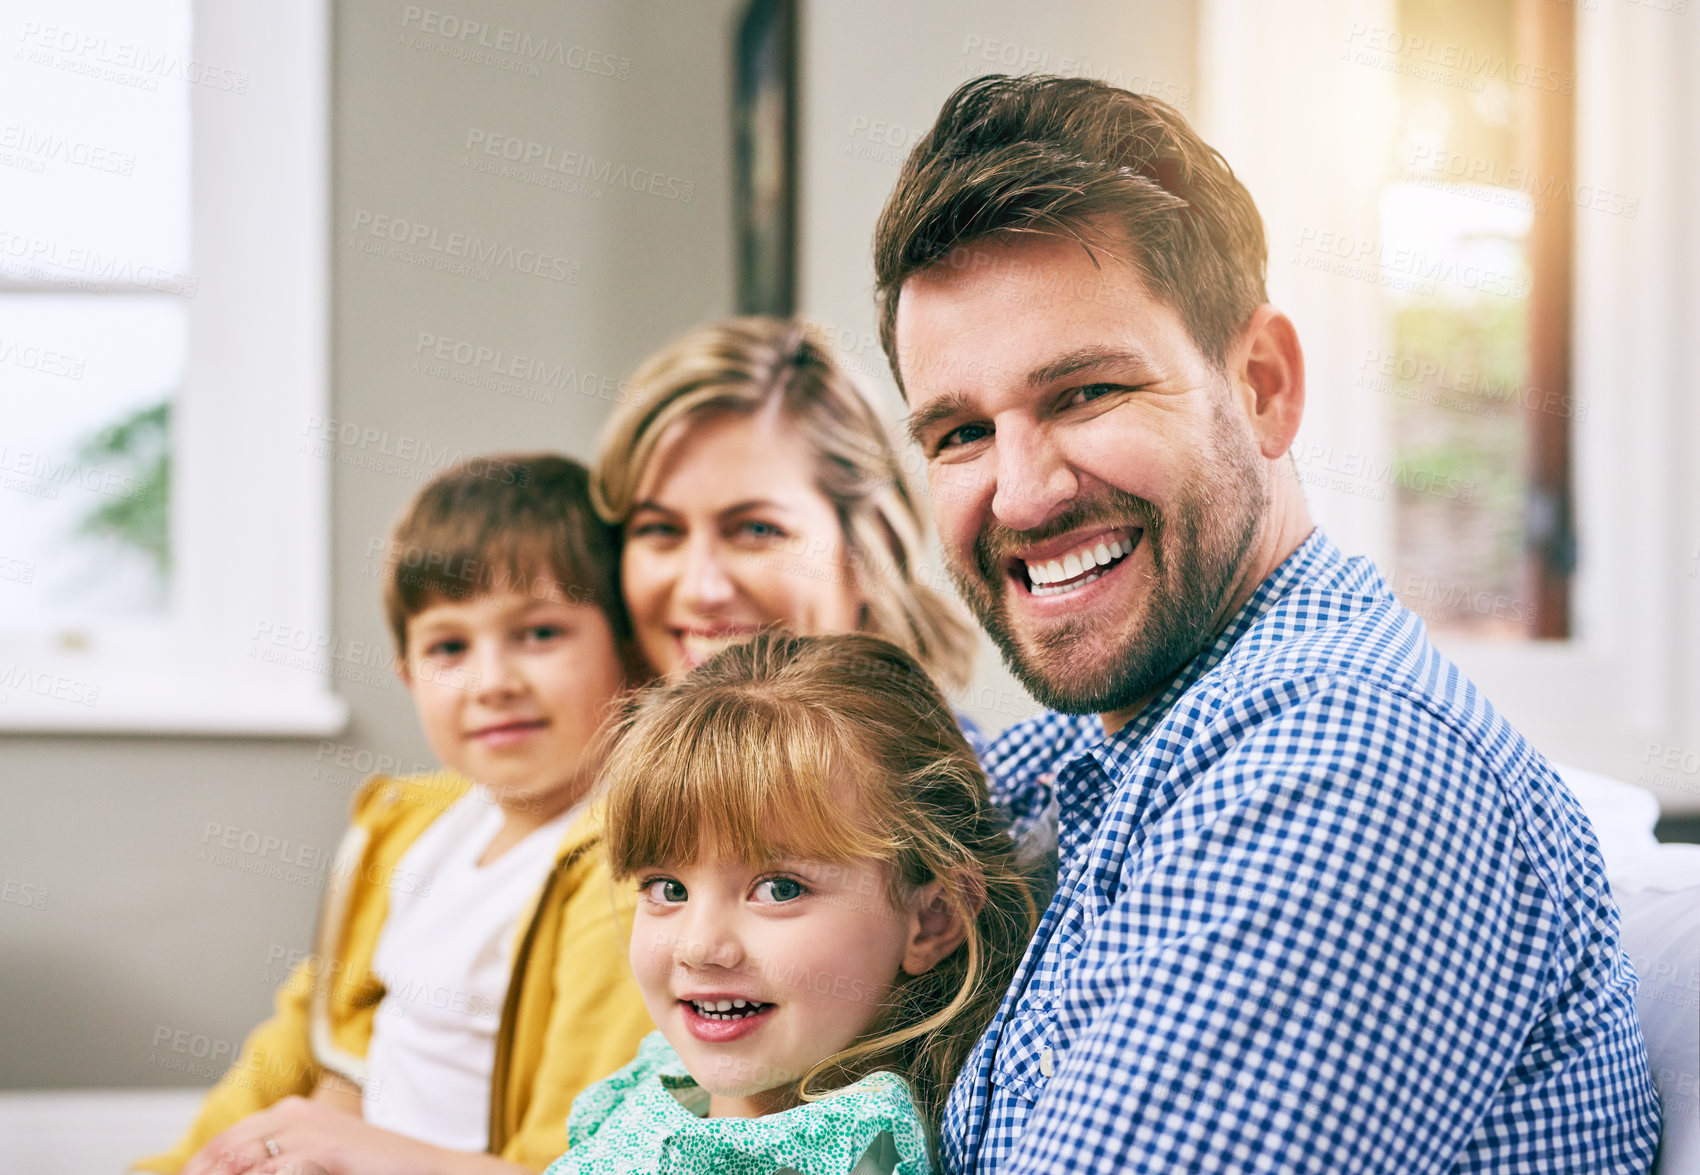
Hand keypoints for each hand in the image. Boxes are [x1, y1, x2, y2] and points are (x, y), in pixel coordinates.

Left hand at [180, 1096, 431, 1174]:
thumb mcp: (319, 1165)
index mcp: (291, 1114)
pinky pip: (272, 1171)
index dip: (195, 1170)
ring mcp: (309, 1130)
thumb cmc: (375, 1171)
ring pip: (239, 1160)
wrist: (428, 1169)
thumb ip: (282, 1166)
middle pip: (224, 1151)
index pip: (223, 1144)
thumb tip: (240, 1172)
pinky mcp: (324, 1150)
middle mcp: (294, 1115)